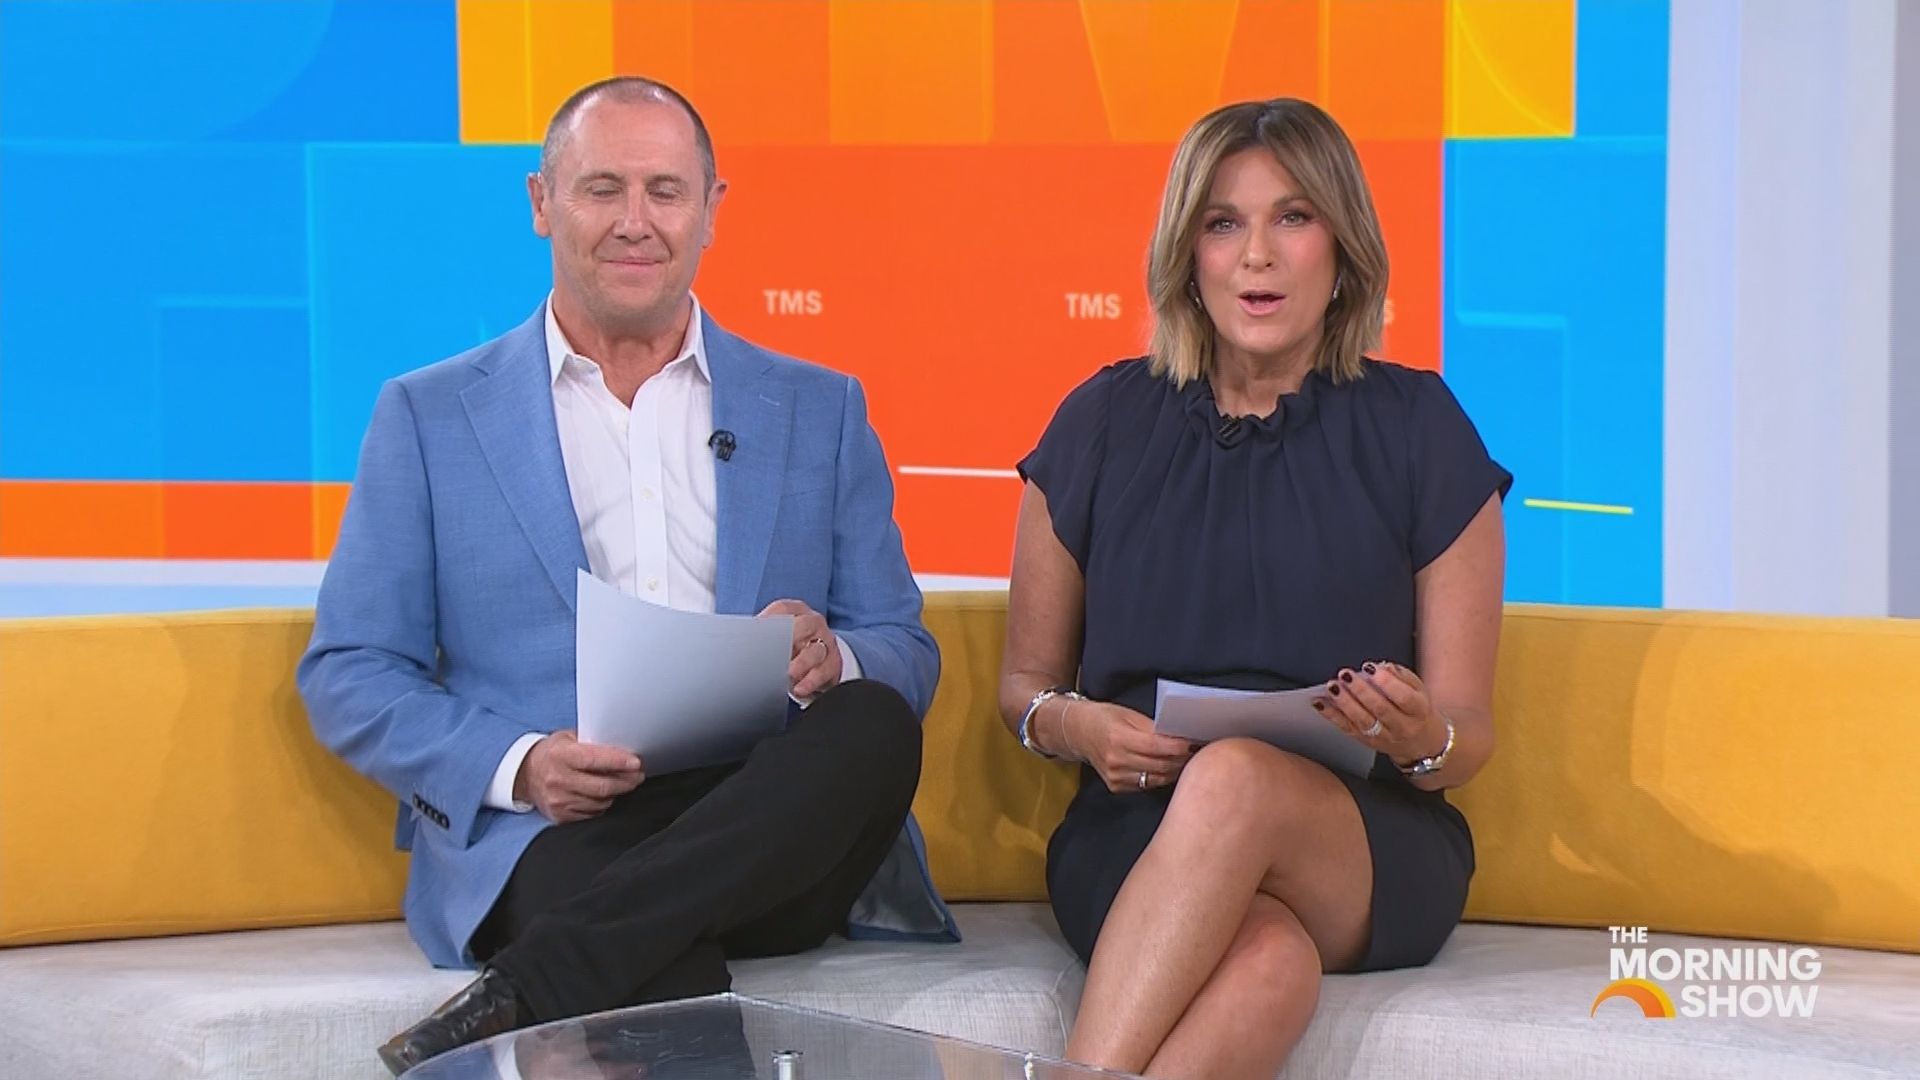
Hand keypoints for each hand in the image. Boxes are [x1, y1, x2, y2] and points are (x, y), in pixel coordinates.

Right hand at [515, 730, 643, 823]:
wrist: (526, 776)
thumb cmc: (553, 754)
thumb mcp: (569, 739)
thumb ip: (592, 742)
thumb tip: (622, 748)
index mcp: (561, 756)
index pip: (595, 760)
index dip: (619, 762)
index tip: (636, 763)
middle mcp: (558, 779)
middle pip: (602, 786)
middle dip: (626, 781)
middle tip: (638, 776)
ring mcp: (559, 801)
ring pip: (600, 802)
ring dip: (616, 793)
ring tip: (623, 783)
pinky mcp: (560, 816)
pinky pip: (592, 814)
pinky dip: (603, 805)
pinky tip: (604, 795)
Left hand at [759, 599, 841, 698]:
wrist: (819, 658)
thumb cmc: (791, 644)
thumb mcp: (777, 635)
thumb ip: (758, 635)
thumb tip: (733, 644)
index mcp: (796, 611)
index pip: (783, 609)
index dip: (768, 619)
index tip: (756, 631)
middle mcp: (813, 623)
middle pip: (804, 625)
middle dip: (790, 637)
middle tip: (775, 652)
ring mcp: (825, 642)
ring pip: (816, 650)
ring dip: (801, 664)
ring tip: (788, 674)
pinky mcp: (833, 663)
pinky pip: (824, 671)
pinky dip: (811, 682)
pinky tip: (799, 689)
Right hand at [1061, 699, 1195, 793]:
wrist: (1078, 733)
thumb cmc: (1106, 718)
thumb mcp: (1128, 714)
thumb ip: (1153, 727)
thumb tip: (1181, 736)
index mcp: (1119, 738)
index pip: (1158, 747)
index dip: (1180, 746)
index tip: (1196, 742)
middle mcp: (1116, 761)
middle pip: (1161, 765)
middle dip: (1182, 759)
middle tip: (1197, 751)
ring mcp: (1116, 777)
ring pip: (1157, 779)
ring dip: (1175, 770)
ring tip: (1186, 760)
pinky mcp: (1117, 787)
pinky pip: (1147, 785)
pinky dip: (1161, 777)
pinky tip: (1168, 768)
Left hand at [1313, 662, 1447, 765]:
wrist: (1421, 743)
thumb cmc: (1417, 711)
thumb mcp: (1418, 690)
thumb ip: (1402, 676)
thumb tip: (1384, 666)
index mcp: (1418, 710)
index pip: (1404, 698)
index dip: (1387, 683)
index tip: (1370, 669)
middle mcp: (1402, 726)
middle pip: (1380, 709)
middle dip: (1360, 691)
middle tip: (1345, 675)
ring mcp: (1384, 736)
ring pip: (1362, 721)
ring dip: (1344, 703)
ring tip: (1332, 687)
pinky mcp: (1366, 741)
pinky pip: (1347, 728)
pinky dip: (1331, 715)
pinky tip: (1320, 703)